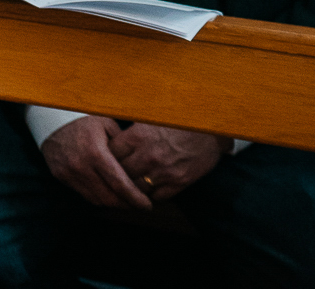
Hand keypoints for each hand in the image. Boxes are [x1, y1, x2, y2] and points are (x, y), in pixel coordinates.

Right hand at [39, 116, 152, 209]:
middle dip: (127, 205)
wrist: (50, 116)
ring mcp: (68, 172)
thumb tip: (143, 166)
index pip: (120, 185)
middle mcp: (80, 166)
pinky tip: (108, 192)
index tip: (148, 205)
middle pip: (109, 198)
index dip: (136, 199)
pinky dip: (98, 197)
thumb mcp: (107, 125)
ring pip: (96, 200)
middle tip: (139, 205)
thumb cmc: (84, 119)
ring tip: (125, 200)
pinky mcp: (60, 176)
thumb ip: (124, 147)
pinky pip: (83, 194)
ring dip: (113, 203)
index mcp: (96, 152)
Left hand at [109, 123, 227, 201]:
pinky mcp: (179, 182)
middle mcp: (149, 155)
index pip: (110, 153)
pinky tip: (146, 190)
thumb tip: (109, 132)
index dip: (105, 157)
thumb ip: (131, 128)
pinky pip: (157, 196)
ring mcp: (164, 171)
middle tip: (110, 177)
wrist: (211, 128)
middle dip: (114, 175)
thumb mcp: (150, 117)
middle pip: (120, 173)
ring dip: (130, 188)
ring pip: (136, 188)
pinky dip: (149, 195)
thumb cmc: (178, 119)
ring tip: (126, 187)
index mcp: (138, 136)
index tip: (103, 158)